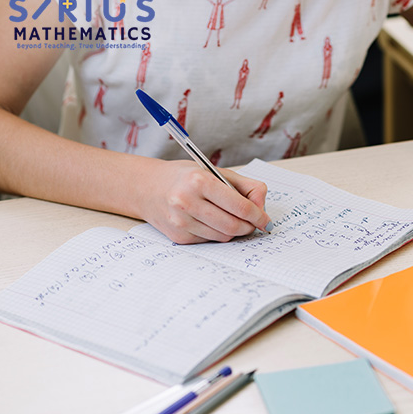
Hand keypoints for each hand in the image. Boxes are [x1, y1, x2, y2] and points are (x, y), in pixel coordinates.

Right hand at [136, 160, 271, 243]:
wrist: (147, 187)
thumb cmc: (186, 177)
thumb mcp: (216, 172)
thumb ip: (245, 186)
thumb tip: (262, 208)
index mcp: (199, 181)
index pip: (239, 206)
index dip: (258, 216)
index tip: (266, 220)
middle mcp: (186, 202)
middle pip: (233, 226)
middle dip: (249, 227)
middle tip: (253, 223)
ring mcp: (180, 222)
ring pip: (223, 237)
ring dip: (234, 231)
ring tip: (232, 219)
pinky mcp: (178, 237)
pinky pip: (209, 241)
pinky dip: (217, 234)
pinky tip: (210, 222)